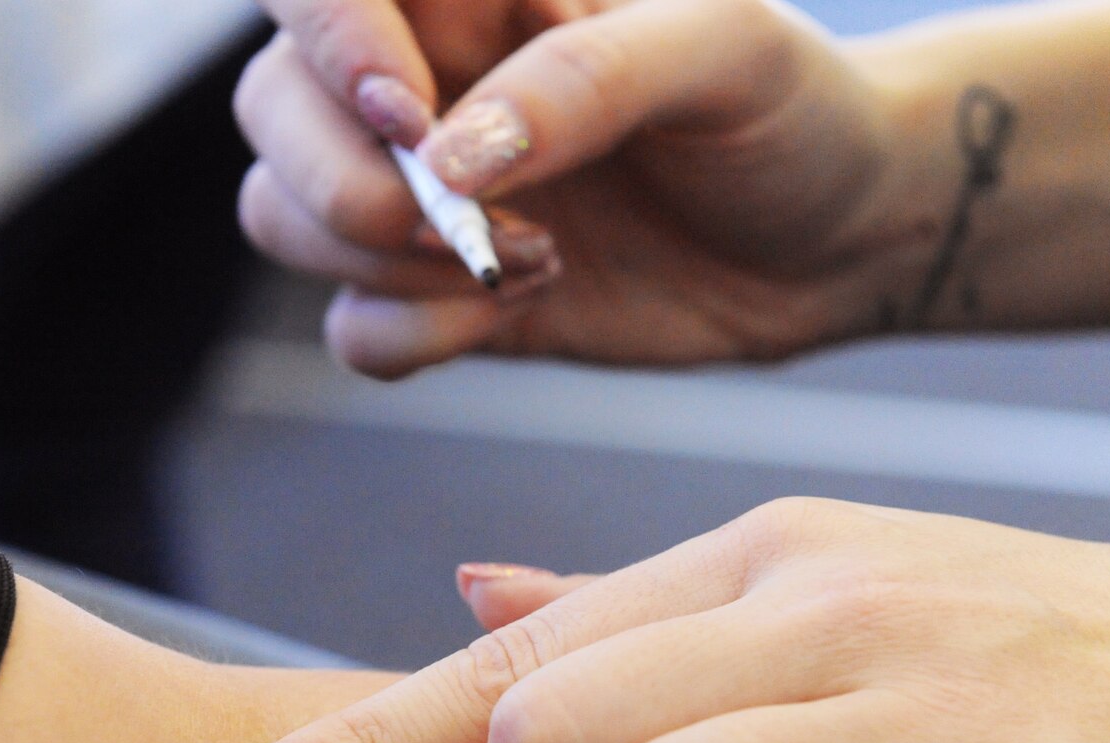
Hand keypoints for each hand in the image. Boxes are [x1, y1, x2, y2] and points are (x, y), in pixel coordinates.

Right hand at [235, 0, 913, 377]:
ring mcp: (418, 190)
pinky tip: (519, 308)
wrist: (837, 236)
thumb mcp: (725, 52)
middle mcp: (418, 76)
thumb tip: (444, 157)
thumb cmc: (790, 108)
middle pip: (271, 108)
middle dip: (351, 184)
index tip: (410, 112)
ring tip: (537, 257)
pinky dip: (413, 335)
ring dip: (385, 260)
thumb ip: (583, 77)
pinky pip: (351, 326)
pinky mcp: (437, 294)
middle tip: (474, 222)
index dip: (329, 40)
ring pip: (283, 215)